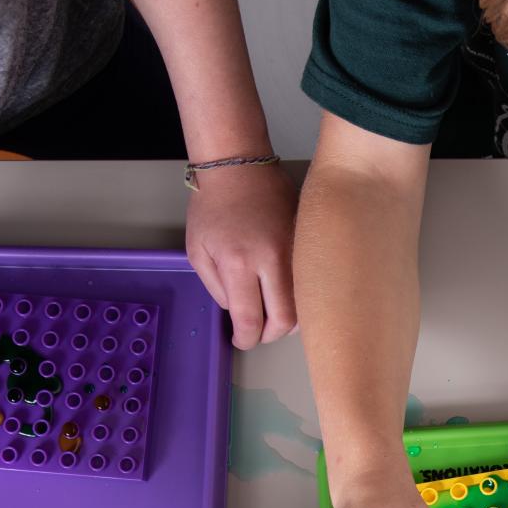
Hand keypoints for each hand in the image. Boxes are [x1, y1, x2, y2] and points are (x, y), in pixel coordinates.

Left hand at [185, 162, 298, 348]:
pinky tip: (285, 294)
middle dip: (270, 335)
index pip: (251, 319)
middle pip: (285, 320)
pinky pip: (309, 284)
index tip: (242, 340)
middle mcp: (273, 260)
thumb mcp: (197, 252)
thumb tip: (240, 313)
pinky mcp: (308, 245)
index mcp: (239, 262)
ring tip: (271, 313)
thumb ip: (217, 289)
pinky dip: (299, 298)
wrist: (240, 167)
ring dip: (288, 319)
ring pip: (304, 305)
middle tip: (258, 332)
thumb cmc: (213, 207)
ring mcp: (296, 252)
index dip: (247, 339)